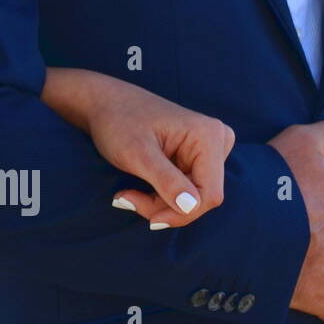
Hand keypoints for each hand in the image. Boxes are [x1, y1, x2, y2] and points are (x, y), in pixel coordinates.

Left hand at [42, 68, 234, 227]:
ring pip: (192, 199)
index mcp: (209, 136)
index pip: (209, 194)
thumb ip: (165, 180)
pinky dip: (161, 197)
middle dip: (165, 207)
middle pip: (201, 198)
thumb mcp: (137, 154)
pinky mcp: (198, 158)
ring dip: (159, 204)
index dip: (181, 214)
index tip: (147, 218)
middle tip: (127, 200)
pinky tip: (138, 190)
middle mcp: (217, 141)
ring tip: (127, 195)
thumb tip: (191, 206)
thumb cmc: (119, 122)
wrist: (107, 105)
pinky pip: (186, 192)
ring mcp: (209, 150)